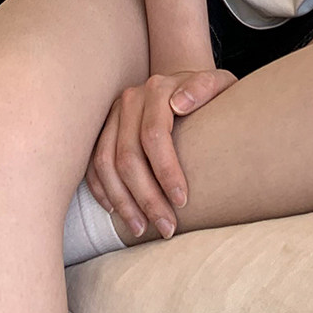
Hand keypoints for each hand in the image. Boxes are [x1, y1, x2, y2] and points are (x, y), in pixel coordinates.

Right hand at [85, 67, 237, 239]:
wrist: (183, 84)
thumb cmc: (207, 93)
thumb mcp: (219, 84)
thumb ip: (205, 88)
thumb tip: (179, 104)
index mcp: (158, 89)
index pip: (154, 135)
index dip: (166, 171)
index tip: (182, 201)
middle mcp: (131, 100)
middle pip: (128, 155)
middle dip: (147, 197)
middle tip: (166, 227)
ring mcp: (113, 115)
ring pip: (106, 163)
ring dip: (122, 201)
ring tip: (142, 228)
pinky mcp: (103, 129)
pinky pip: (93, 163)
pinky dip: (101, 189)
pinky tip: (115, 210)